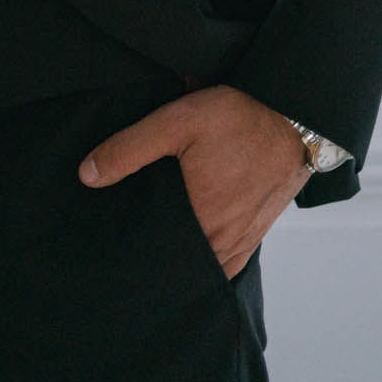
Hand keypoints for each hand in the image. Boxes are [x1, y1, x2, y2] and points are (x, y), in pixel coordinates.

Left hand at [78, 84, 310, 276]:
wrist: (294, 116)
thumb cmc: (237, 117)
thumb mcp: (177, 121)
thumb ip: (129, 149)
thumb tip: (87, 176)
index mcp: (202, 222)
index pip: (156, 256)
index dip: (133, 252)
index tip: (111, 246)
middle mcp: (223, 242)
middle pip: (179, 264)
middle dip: (153, 259)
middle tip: (124, 245)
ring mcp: (242, 241)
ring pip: (203, 265)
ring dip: (180, 258)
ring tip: (152, 245)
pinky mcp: (255, 233)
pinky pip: (226, 260)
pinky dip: (205, 256)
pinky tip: (188, 241)